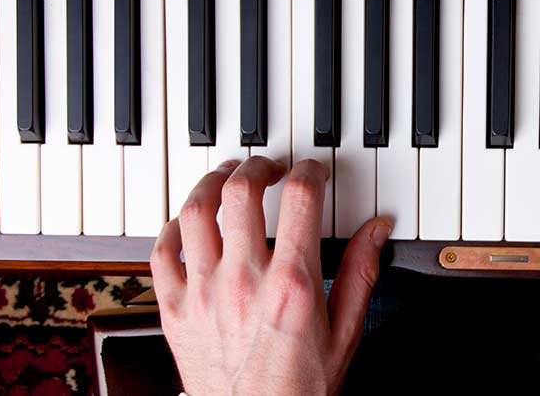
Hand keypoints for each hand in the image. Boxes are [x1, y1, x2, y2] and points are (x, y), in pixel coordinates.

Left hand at [150, 157, 391, 395]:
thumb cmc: (299, 387)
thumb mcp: (345, 332)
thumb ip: (360, 274)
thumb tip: (377, 230)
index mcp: (292, 284)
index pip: (300, 197)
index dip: (310, 170)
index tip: (313, 171)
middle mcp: (244, 281)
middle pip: (241, 191)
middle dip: (258, 166)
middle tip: (268, 168)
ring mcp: (204, 292)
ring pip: (195, 210)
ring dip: (212, 183)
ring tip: (227, 179)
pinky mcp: (175, 309)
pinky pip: (162, 251)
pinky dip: (173, 226)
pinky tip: (189, 221)